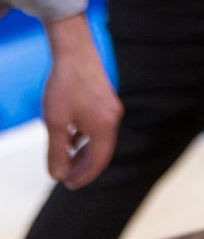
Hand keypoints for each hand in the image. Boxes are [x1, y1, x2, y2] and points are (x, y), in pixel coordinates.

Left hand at [40, 14, 120, 188]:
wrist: (74, 53)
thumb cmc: (64, 87)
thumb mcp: (55, 123)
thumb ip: (57, 151)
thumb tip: (58, 174)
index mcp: (104, 126)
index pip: (98, 161)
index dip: (84, 176)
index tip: (68, 186)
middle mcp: (113, 118)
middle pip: (102, 151)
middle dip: (84, 166)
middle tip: (66, 178)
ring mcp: (111, 108)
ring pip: (100, 139)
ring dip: (84, 152)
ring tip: (66, 160)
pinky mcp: (106, 100)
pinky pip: (98, 127)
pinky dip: (86, 138)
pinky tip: (72, 138)